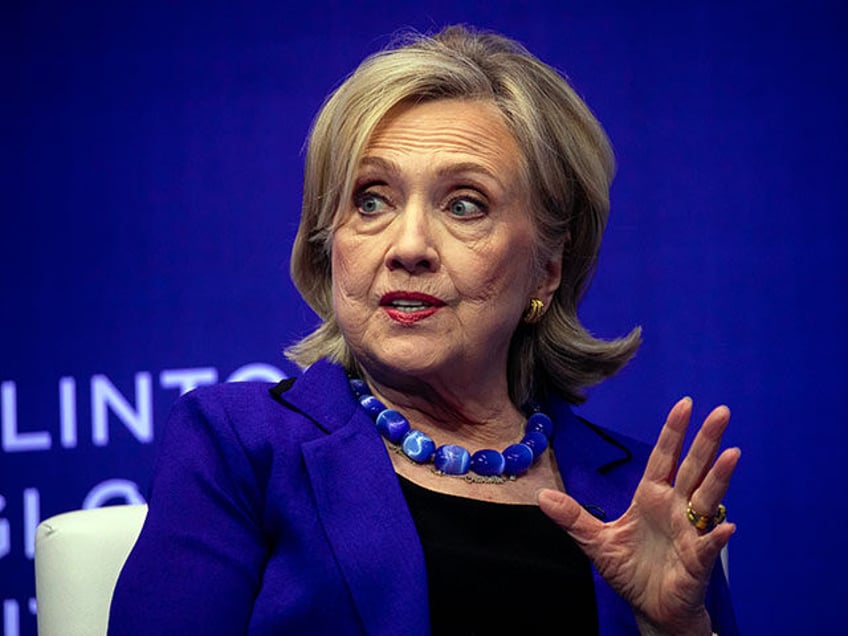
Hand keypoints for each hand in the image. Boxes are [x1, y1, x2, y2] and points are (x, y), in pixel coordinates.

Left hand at [538, 398, 739, 634]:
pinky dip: (716, 536)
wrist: (651, 609)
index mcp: (652, 497)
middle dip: (705, 441)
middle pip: (692, 468)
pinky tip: (726, 526)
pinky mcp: (697, 560)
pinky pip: (708, 546)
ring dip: (719, 477)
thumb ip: (573, 517)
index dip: (673, 432)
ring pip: (706, 498)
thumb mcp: (596, 541)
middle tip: (721, 412)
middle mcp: (675, 508)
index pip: (663, 458)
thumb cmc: (630, 571)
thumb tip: (541, 497)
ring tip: (733, 453)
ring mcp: (690, 532)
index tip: (685, 404)